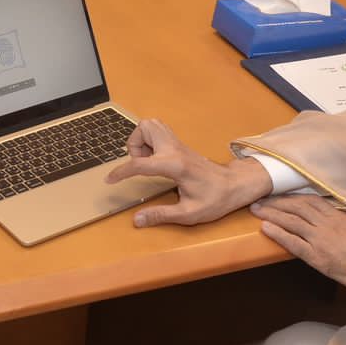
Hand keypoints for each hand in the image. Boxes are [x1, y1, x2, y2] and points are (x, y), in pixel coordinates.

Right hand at [105, 118, 270, 227]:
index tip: (110, 180)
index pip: (140, 163)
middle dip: (133, 143)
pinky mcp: (179, 145)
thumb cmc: (216, 199)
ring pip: (151, 124)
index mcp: (175, 165)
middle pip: (145, 127)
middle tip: (139, 164)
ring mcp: (178, 144)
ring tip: (146, 162)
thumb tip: (137, 220)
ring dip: (141, 140)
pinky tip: (155, 161)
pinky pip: (158, 131)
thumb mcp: (188, 214)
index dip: (121, 171)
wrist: (235, 185)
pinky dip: (149, 141)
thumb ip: (161, 215)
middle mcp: (175, 149)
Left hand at [251, 195, 345, 291]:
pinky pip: (293, 243)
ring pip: (291, 222)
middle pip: (297, 208)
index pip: (313, 201)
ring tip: (256, 209)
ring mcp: (320, 240)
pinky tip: (265, 228)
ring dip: (271, 214)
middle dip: (277, 202)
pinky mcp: (316, 257)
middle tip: (261, 199)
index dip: (295, 196)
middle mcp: (327, 225)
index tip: (283, 194)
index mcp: (342, 218)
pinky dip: (278, 234)